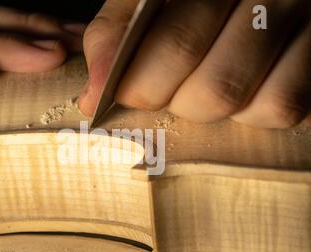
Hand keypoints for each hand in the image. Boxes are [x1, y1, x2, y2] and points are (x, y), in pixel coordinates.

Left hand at [80, 0, 310, 127]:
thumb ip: (116, 36)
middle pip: (212, 90)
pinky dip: (251, 111)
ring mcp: (300, 22)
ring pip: (245, 102)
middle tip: (161, 91)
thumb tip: (91, 98)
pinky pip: (283, 107)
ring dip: (209, 108)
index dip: (141, 88)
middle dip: (174, 103)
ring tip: (200, 84)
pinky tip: (238, 89)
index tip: (113, 100)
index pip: (177, 46)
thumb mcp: (145, 0)